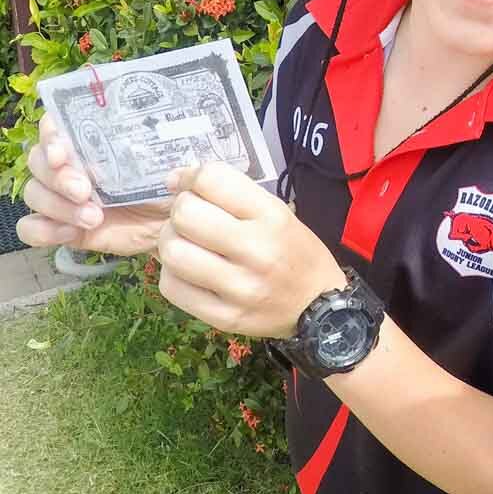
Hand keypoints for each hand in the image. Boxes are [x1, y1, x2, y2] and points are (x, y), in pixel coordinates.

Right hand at [17, 114, 166, 255]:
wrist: (174, 228)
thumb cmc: (174, 186)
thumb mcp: (175, 164)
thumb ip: (169, 154)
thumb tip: (171, 156)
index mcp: (93, 140)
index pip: (55, 126)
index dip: (51, 136)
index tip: (63, 153)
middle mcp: (72, 164)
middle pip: (38, 161)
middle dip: (58, 176)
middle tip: (85, 191)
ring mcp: (63, 197)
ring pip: (34, 193)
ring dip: (57, 206)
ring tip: (94, 218)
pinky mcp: (62, 227)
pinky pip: (31, 227)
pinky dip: (43, 231)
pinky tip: (71, 234)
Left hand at [155, 162, 342, 338]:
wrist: (319, 306)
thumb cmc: (295, 251)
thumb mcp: (278, 212)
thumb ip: (232, 194)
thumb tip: (174, 180)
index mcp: (272, 216)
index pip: (212, 180)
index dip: (190, 177)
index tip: (187, 185)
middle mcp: (257, 249)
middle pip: (185, 215)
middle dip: (179, 211)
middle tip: (190, 219)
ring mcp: (239, 287)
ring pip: (173, 252)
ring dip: (171, 243)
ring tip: (186, 245)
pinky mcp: (224, 317)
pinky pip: (172, 287)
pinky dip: (172, 274)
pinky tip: (188, 272)